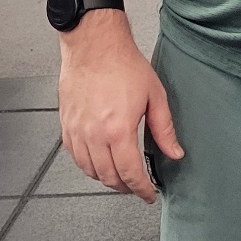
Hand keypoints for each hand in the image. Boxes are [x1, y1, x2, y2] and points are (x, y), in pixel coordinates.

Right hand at [57, 15, 183, 201]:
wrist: (94, 45)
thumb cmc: (122, 64)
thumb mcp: (154, 96)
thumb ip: (164, 129)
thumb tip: (174, 152)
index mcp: (118, 130)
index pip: (131, 174)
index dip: (141, 189)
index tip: (148, 194)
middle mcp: (94, 134)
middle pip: (109, 177)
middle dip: (126, 187)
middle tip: (137, 186)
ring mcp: (77, 131)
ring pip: (90, 170)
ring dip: (106, 179)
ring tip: (120, 176)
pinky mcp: (66, 125)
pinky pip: (75, 156)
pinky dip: (88, 166)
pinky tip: (99, 162)